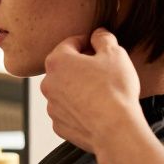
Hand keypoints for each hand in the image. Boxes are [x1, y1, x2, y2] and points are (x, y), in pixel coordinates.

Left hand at [40, 29, 147, 156]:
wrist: (115, 129)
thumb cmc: (115, 89)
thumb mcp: (115, 54)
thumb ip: (103, 38)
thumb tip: (98, 34)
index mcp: (57, 61)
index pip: (71, 43)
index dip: (88, 42)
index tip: (100, 47)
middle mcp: (48, 83)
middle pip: (65, 67)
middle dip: (82, 66)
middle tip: (103, 70)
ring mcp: (52, 106)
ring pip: (65, 90)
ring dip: (79, 87)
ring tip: (101, 92)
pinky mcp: (59, 125)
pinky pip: (69, 110)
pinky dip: (79, 108)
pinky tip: (96, 109)